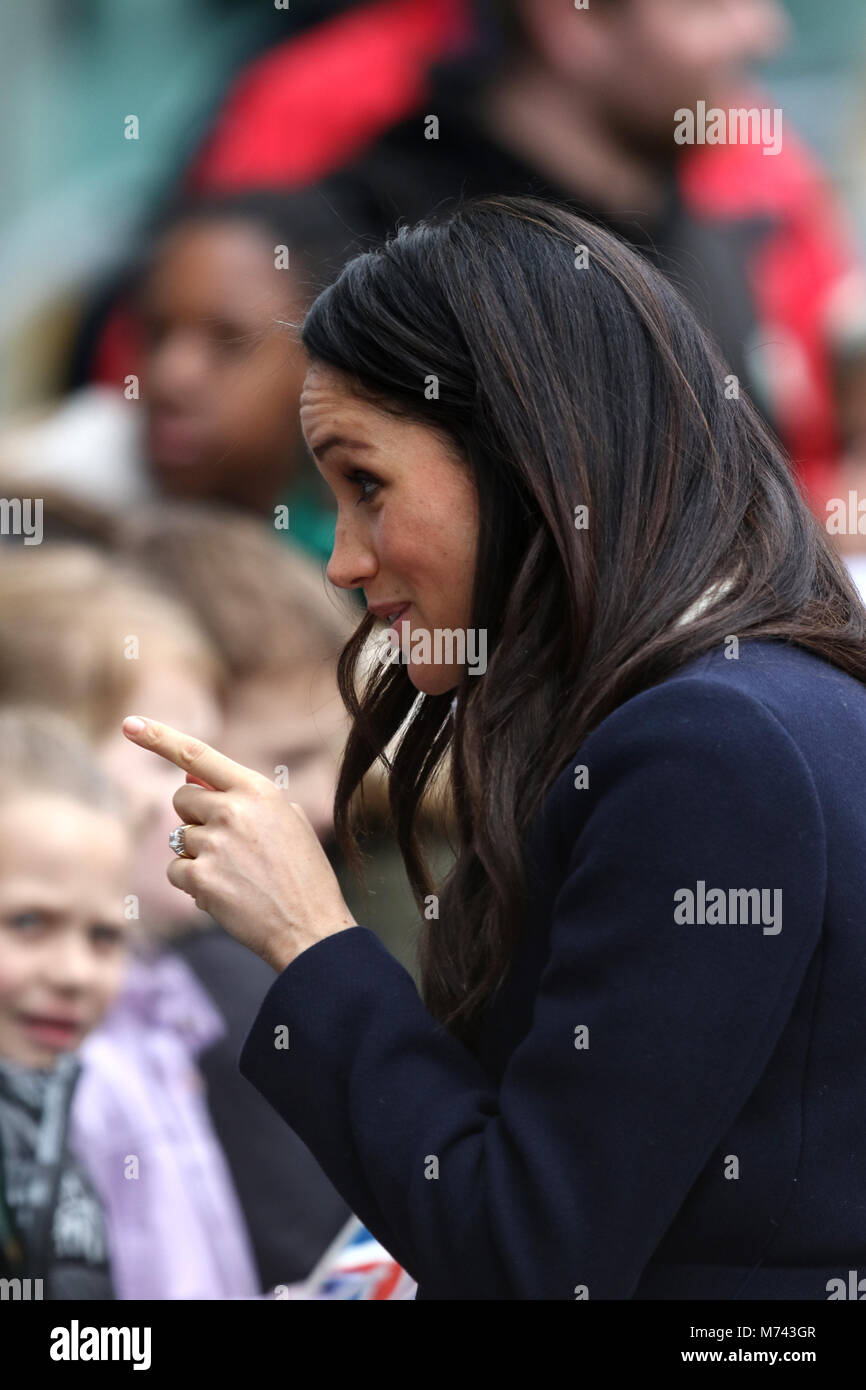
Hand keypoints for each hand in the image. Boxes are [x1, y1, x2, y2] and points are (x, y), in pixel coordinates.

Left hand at [121, 715, 357, 971]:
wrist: (310, 926)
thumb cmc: (303, 875)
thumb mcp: (288, 821)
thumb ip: (250, 800)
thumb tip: (211, 791)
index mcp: (257, 790)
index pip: (197, 754)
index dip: (158, 737)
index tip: (129, 724)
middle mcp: (232, 810)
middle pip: (182, 799)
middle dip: (194, 817)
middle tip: (224, 842)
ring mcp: (214, 844)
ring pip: (180, 839)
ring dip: (198, 855)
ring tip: (236, 875)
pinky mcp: (200, 877)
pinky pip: (176, 870)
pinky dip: (192, 883)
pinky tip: (223, 893)